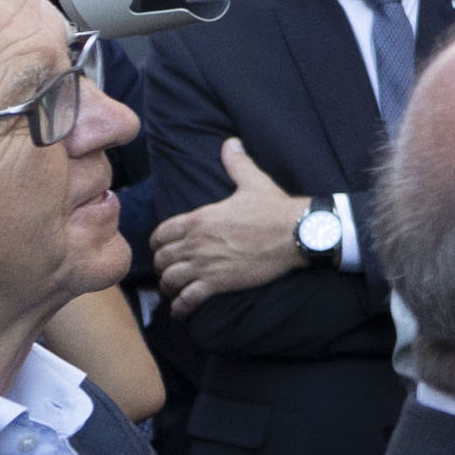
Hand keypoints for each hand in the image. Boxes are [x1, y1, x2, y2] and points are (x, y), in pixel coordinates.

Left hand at [148, 140, 309, 304]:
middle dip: (162, 266)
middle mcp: (196, 243)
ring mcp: (205, 264)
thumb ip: (236, 163)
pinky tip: (181, 311)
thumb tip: (231, 143)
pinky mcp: (218, 283)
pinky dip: (181, 308)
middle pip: (162, 259)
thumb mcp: (253, 182)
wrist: (296, 233)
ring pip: (171, 280)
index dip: (158, 243)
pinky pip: (189, 300)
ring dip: (169, 287)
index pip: (161, 233)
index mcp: (199, 219)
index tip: (162, 248)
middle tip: (168, 271)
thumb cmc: (275, 208)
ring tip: (173, 292)